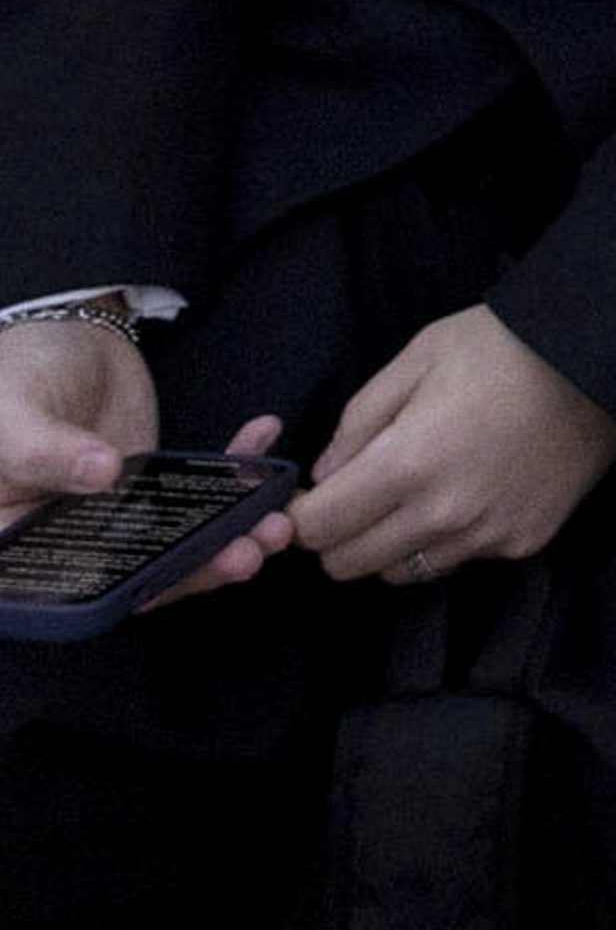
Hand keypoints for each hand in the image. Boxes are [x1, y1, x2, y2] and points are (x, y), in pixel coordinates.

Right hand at [0, 320, 296, 606]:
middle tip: (247, 553)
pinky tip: (262, 439)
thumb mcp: (14, 412)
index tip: (168, 583)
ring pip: (175, 543)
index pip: (68, 590)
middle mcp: (70, 544)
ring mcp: (117, 518)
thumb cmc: (16, 374)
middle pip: (135, 575)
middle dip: (194, 569)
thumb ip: (44, 450)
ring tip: (275, 522)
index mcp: (18, 545)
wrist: (62, 336)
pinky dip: (235, 473)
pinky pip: (198, 491)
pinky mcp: (155, 487)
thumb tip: (101, 475)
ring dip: (228, 535)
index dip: (119, 594)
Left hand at [294, 307, 615, 585]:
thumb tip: (327, 475)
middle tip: (363, 492)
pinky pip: (461, 559)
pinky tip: (477, 489)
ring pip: (401, 572)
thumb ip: (359, 419)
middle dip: (341, 534)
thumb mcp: (417, 356)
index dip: (303, 514)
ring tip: (423, 491)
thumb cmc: (502, 345)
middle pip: (349, 565)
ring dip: (394, 541)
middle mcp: (442, 515)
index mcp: (405, 465)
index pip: (318, 529)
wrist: (602, 355)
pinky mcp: (524, 543)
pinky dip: (452, 537)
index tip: (314, 495)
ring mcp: (486, 536)